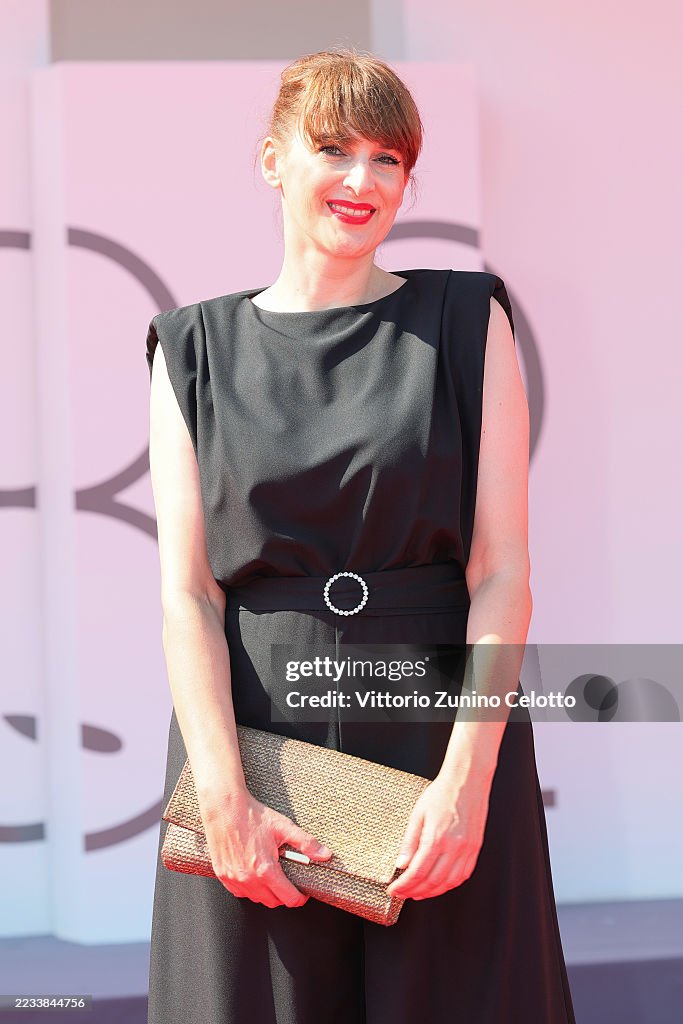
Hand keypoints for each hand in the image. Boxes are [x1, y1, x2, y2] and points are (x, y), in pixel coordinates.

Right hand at [200, 789, 332, 907]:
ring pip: (256, 899)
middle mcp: (248, 879)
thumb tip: (325, 854)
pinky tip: (254, 874)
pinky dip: (250, 889)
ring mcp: (234, 879)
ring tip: (272, 876)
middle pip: (273, 903)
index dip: (300, 898)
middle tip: (289, 882)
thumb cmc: (252, 816)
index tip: (303, 892)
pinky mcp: (223, 876)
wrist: (224, 808)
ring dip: (267, 894)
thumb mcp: (283, 827)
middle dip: (284, 896)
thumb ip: (306, 843)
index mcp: (265, 870)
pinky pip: (240, 893)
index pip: (288, 899)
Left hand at [385, 770, 492, 900]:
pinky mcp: (475, 848)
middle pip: (433, 881)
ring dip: (433, 892)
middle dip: (415, 891)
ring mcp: (468, 849)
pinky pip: (463, 874)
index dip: (404, 885)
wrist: (467, 780)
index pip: (417, 872)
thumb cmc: (441, 793)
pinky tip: (439, 884)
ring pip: (449, 882)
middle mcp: (455, 847)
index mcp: (437, 837)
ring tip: (418, 893)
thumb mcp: (418, 814)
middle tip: (403, 893)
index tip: (393, 890)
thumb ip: (410, 841)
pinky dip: (450, 884)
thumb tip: (401, 864)